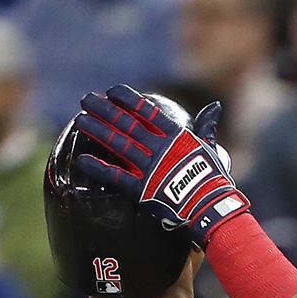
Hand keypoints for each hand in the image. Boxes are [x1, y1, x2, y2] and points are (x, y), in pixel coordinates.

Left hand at [74, 85, 247, 246]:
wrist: (210, 207)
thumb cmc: (214, 179)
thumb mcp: (210, 148)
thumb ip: (207, 126)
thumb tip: (216, 107)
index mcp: (175, 136)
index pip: (146, 111)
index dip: (127, 99)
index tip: (111, 90)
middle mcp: (158, 147)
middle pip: (126, 123)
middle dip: (104, 109)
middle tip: (86, 99)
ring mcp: (148, 167)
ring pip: (117, 143)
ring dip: (97, 130)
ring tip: (80, 120)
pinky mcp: (141, 189)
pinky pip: (115, 176)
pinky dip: (97, 167)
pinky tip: (82, 159)